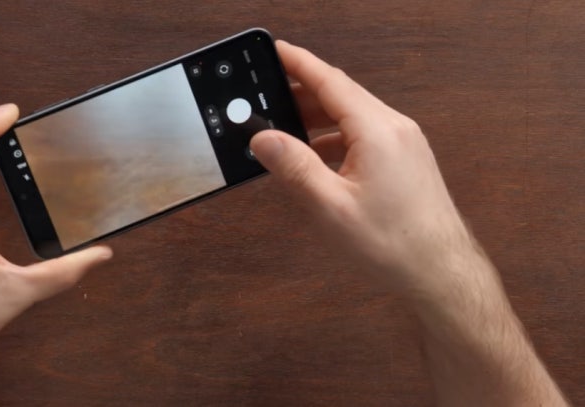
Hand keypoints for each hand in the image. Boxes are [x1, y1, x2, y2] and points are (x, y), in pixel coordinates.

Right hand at [251, 41, 472, 295]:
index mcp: (378, 131)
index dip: (298, 63)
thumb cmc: (393, 243)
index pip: (330, 81)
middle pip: (342, 95)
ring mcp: (405, 143)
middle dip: (302, 94)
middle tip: (269, 100)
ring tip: (287, 132)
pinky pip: (366, 135)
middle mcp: (395, 128)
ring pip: (354, 116)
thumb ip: (295, 167)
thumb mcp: (330, 207)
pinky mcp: (407, 160)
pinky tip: (319, 159)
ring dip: (319, 118)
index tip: (275, 50)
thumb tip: (264, 138)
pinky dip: (337, 138)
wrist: (440, 271)